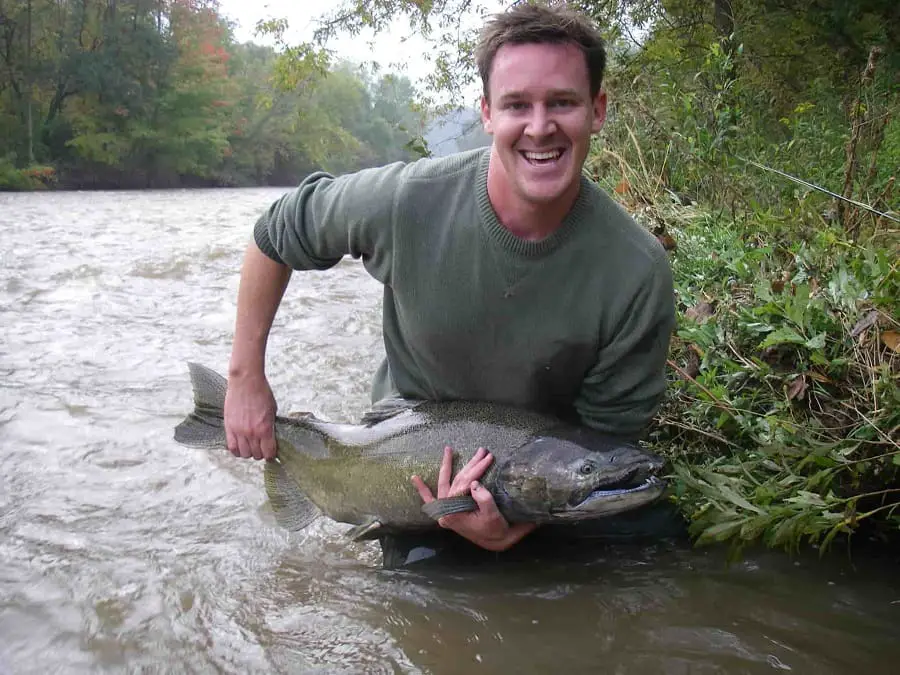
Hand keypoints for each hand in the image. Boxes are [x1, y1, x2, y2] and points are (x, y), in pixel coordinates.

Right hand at [223, 371, 276, 459]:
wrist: (246, 381)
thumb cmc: (261, 392)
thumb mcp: (273, 410)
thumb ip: (271, 426)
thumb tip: (270, 437)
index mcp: (265, 429)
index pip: (268, 453)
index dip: (271, 455)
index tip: (271, 454)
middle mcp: (252, 433)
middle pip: (256, 455)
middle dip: (260, 453)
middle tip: (261, 448)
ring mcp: (239, 431)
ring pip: (244, 454)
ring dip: (248, 452)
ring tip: (251, 446)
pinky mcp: (229, 427)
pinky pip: (231, 447)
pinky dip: (237, 450)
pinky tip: (240, 446)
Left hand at [411, 447, 535, 551]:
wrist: (495, 540)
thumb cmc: (495, 529)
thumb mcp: (492, 515)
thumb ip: (483, 499)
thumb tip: (474, 483)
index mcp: (455, 514)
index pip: (464, 485)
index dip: (477, 470)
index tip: (488, 459)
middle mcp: (446, 512)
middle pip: (455, 481)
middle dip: (469, 465)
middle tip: (481, 451)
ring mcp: (444, 511)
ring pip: (445, 483)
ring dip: (448, 466)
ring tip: (449, 450)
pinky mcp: (447, 510)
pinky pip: (430, 499)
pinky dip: (423, 489)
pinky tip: (414, 478)